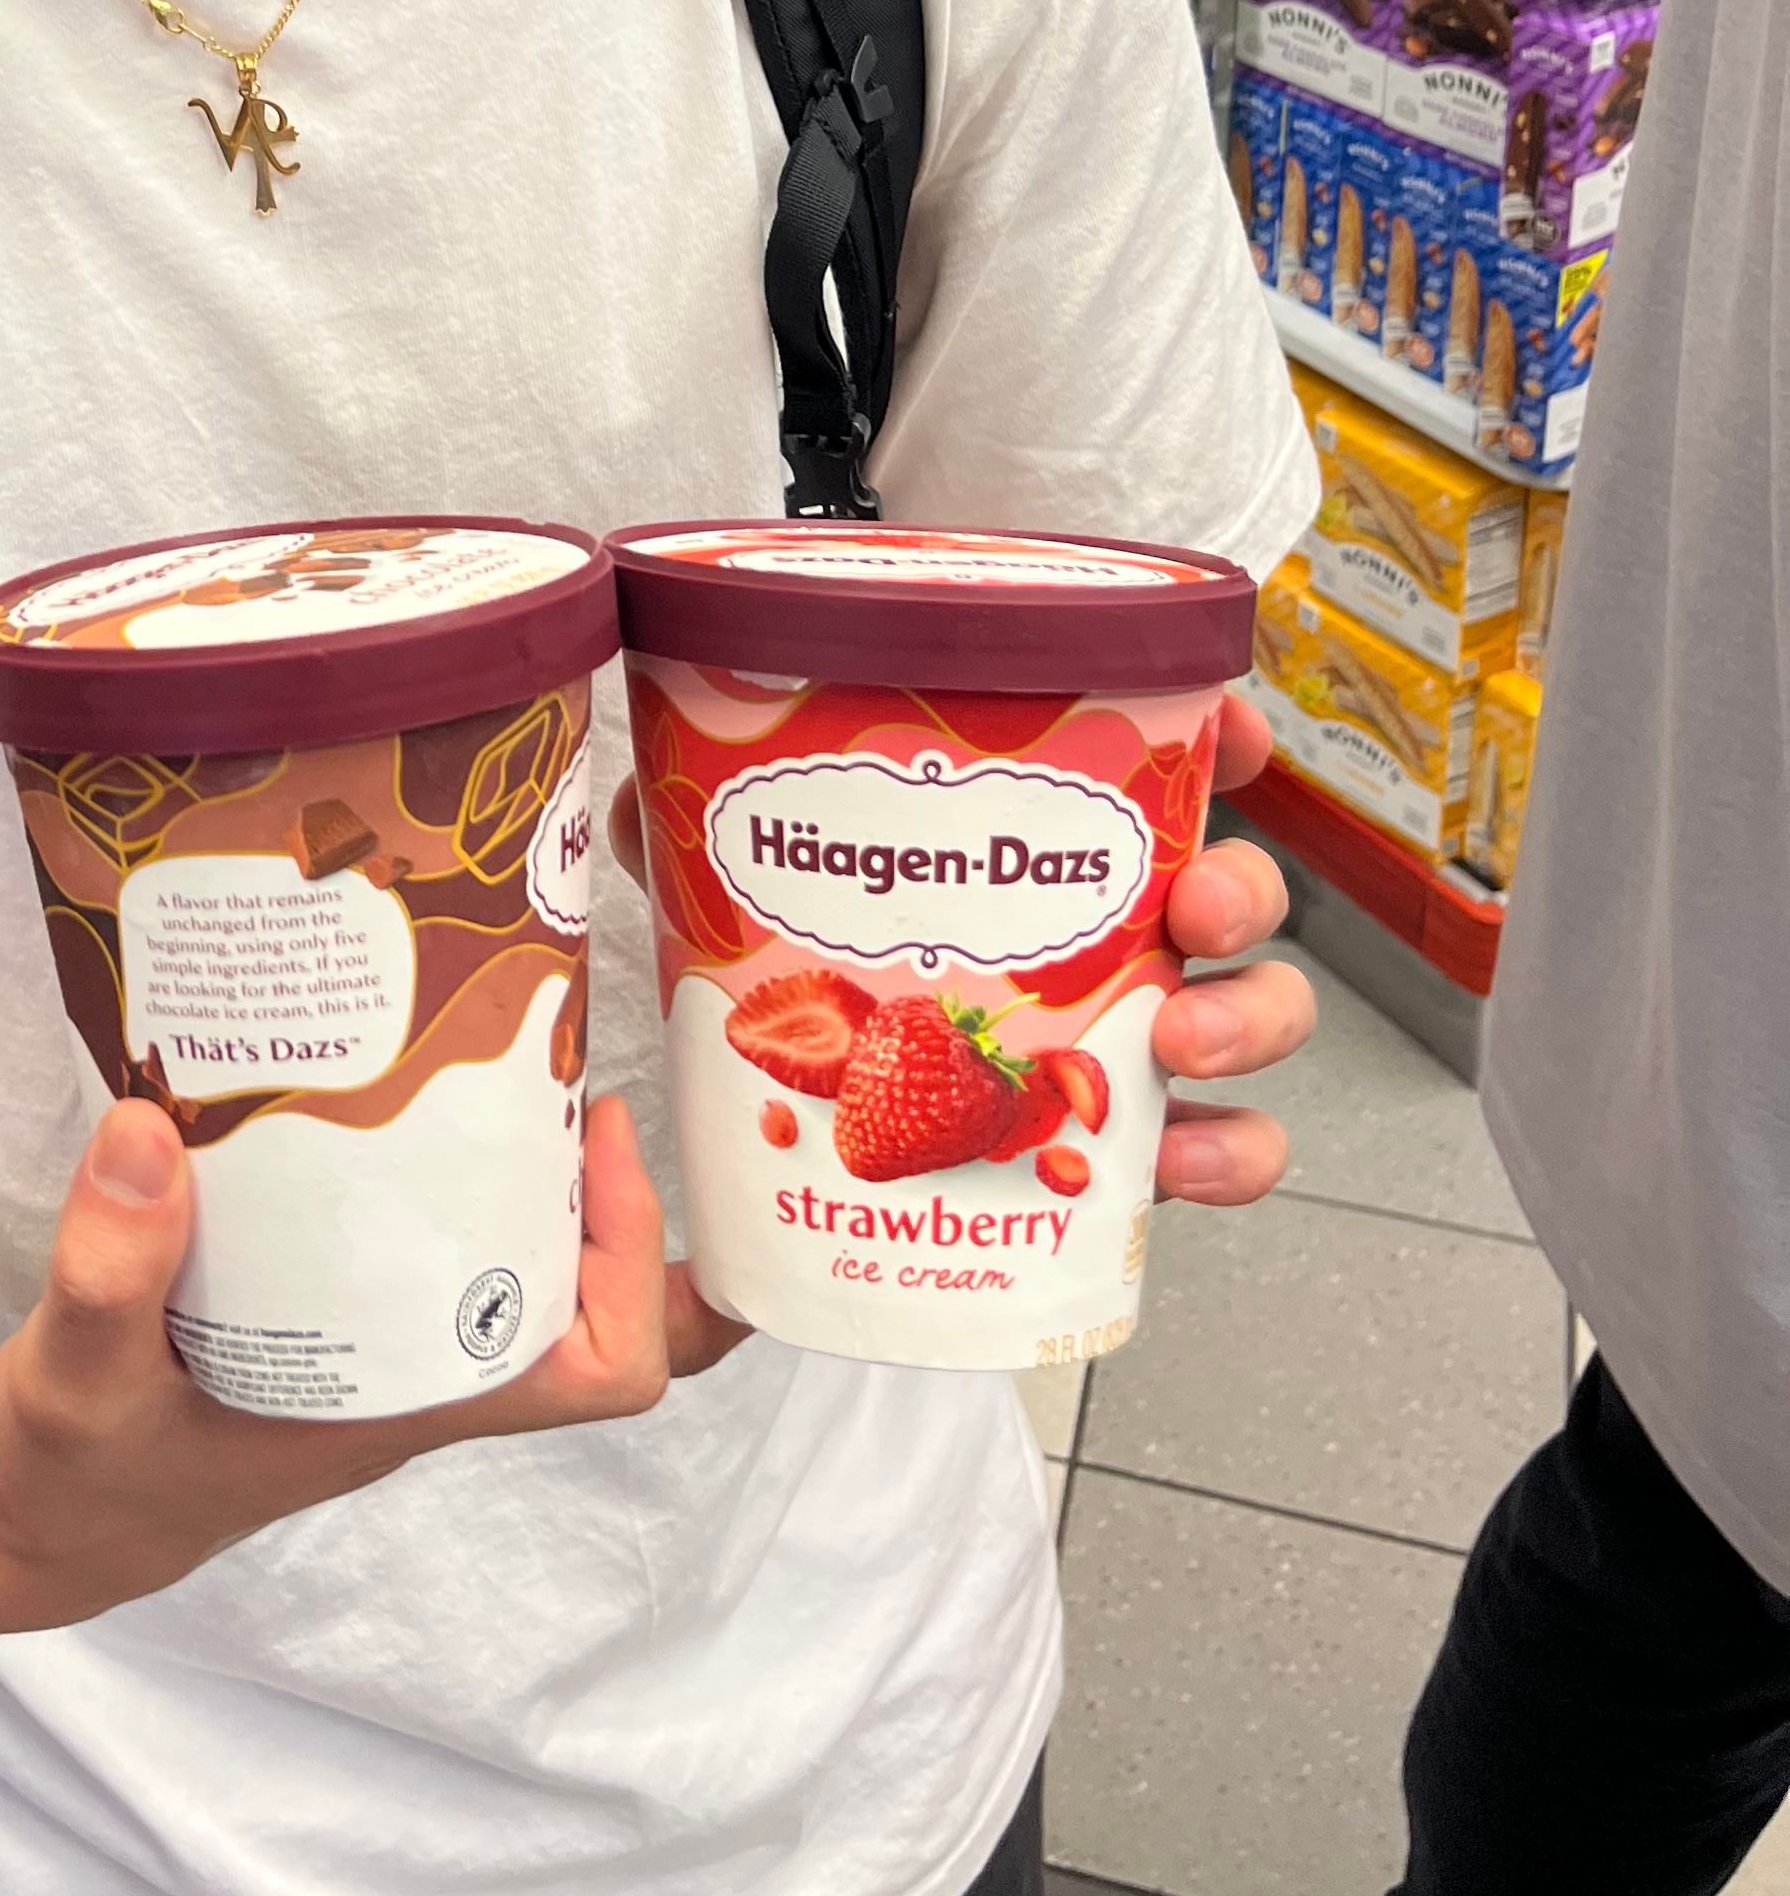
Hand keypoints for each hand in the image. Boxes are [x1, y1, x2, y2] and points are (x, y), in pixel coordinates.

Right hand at [0, 1089, 718, 1637]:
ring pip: (512, 1261)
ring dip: (526, 1162)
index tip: (597, 1141)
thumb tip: (147, 1132)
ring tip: (490, 1027)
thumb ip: (107, 1274)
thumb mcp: (77, 1382)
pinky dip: (434, 1165)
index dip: (643, 1269)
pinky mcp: (322, 1307)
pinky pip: (427, 1239)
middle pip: (591, 1301)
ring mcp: (375, 1342)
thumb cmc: (73, 1474)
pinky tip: (383, 1077)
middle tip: (552, 1039)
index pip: (602, 1372)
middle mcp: (417, 1370)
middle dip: (606, 1183)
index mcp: (405, 1404)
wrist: (28, 1515)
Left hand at [606, 694, 1315, 1215]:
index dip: (1218, 741)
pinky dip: (1227, 1154)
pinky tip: (1181, 1161)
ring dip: (1248, 1014)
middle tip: (1192, 911)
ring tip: (1181, 1037)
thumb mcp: (742, 897)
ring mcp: (1138, 1036)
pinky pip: (1222, 1148)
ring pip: (1254, 1007)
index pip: (1158, 765)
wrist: (812, 1160)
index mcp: (1036, 846)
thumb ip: (694, 844)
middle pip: (1226, 886)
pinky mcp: (1133, 1144)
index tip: (1235, 734)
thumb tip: (641, 814)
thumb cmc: (815, 987)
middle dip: (1238, 889)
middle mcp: (1110, 929)